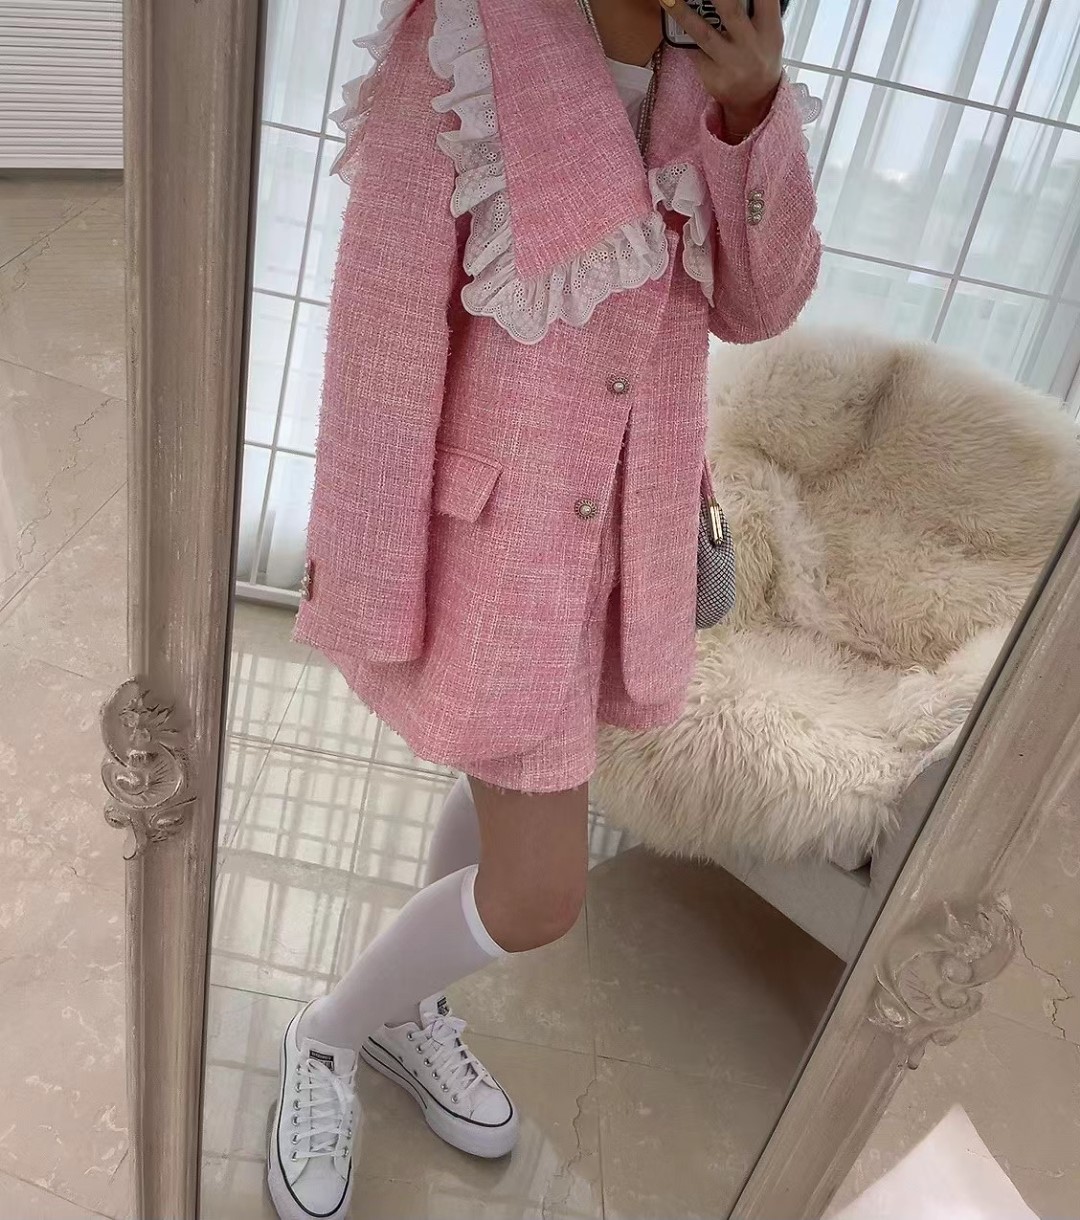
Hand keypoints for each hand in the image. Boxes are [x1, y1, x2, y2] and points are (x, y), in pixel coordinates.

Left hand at [659, 0, 783, 137]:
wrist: (755, 99)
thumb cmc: (759, 56)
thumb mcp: (767, 33)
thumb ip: (754, 11)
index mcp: (769, 30)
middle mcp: (751, 47)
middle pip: (731, 11)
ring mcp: (731, 64)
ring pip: (703, 34)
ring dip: (682, 13)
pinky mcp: (713, 77)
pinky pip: (693, 51)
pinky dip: (682, 35)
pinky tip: (672, 21)